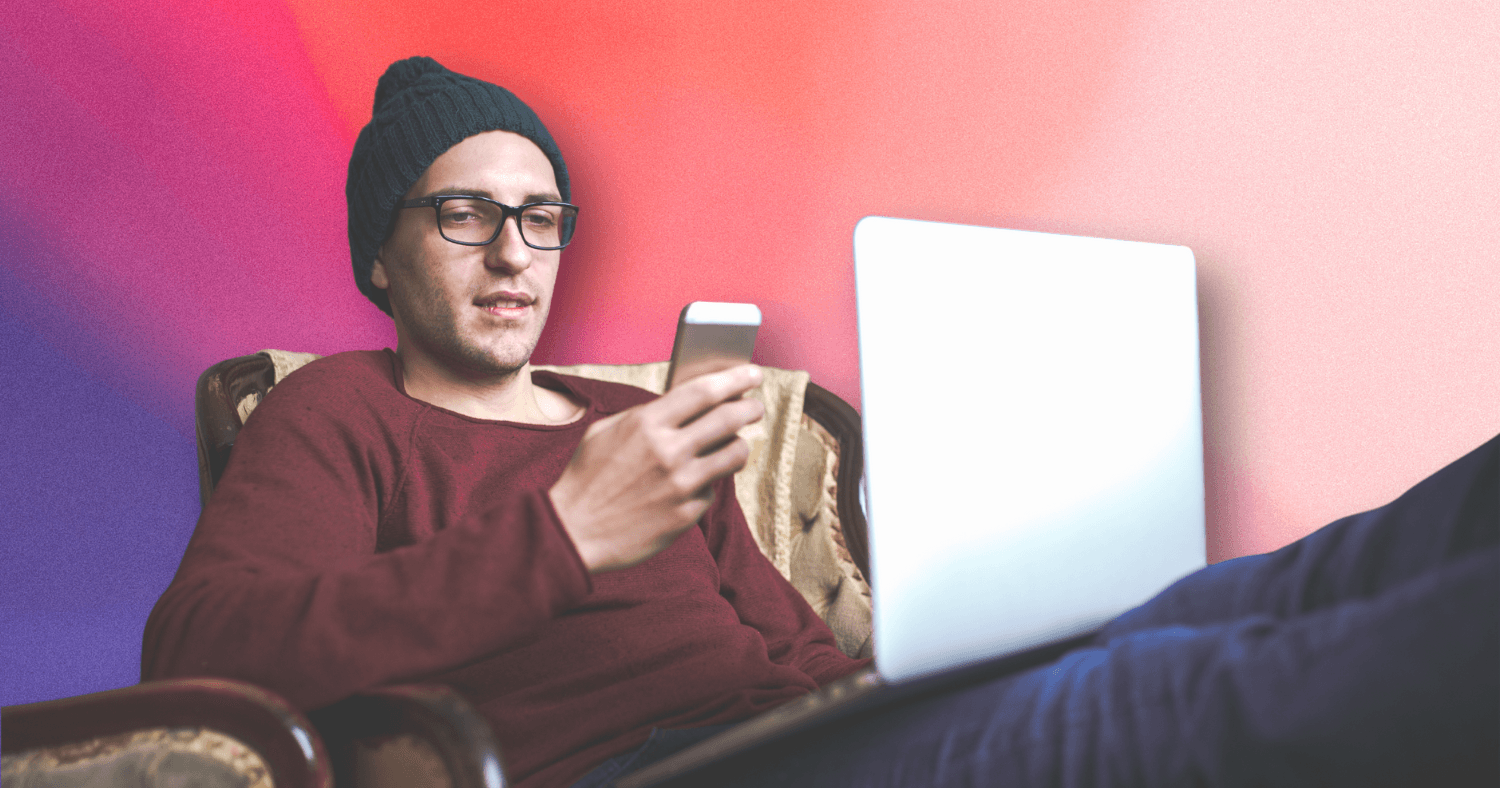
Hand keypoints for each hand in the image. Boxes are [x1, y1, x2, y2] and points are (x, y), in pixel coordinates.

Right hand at [549, 365, 764, 572]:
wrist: (573, 532)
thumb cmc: (587, 478)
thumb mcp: (606, 432)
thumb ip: (645, 415)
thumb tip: (683, 403)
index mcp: (647, 424)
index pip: (703, 392)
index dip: (734, 378)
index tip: (752, 373)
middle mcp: (669, 452)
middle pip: (729, 419)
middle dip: (750, 407)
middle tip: (755, 406)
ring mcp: (681, 485)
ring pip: (735, 455)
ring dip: (741, 445)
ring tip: (737, 443)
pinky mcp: (686, 515)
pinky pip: (712, 490)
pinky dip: (708, 483)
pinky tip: (695, 483)